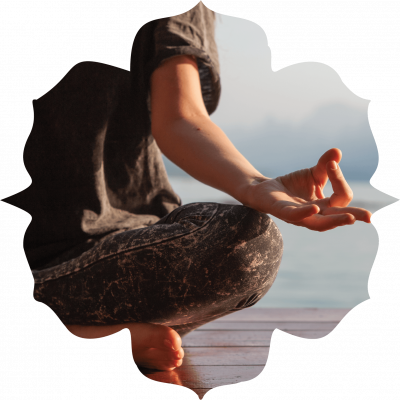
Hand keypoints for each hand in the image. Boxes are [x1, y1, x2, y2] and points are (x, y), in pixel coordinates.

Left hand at [244, 148, 372, 231]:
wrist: (265, 189)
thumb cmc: (292, 185)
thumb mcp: (313, 173)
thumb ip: (326, 165)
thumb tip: (337, 152)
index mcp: (325, 206)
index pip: (341, 196)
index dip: (339, 179)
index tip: (331, 163)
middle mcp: (315, 214)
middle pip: (338, 217)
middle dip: (354, 216)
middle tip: (370, 217)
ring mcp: (300, 216)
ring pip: (320, 223)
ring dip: (335, 221)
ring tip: (350, 218)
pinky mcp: (283, 212)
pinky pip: (296, 216)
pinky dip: (305, 212)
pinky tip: (314, 208)